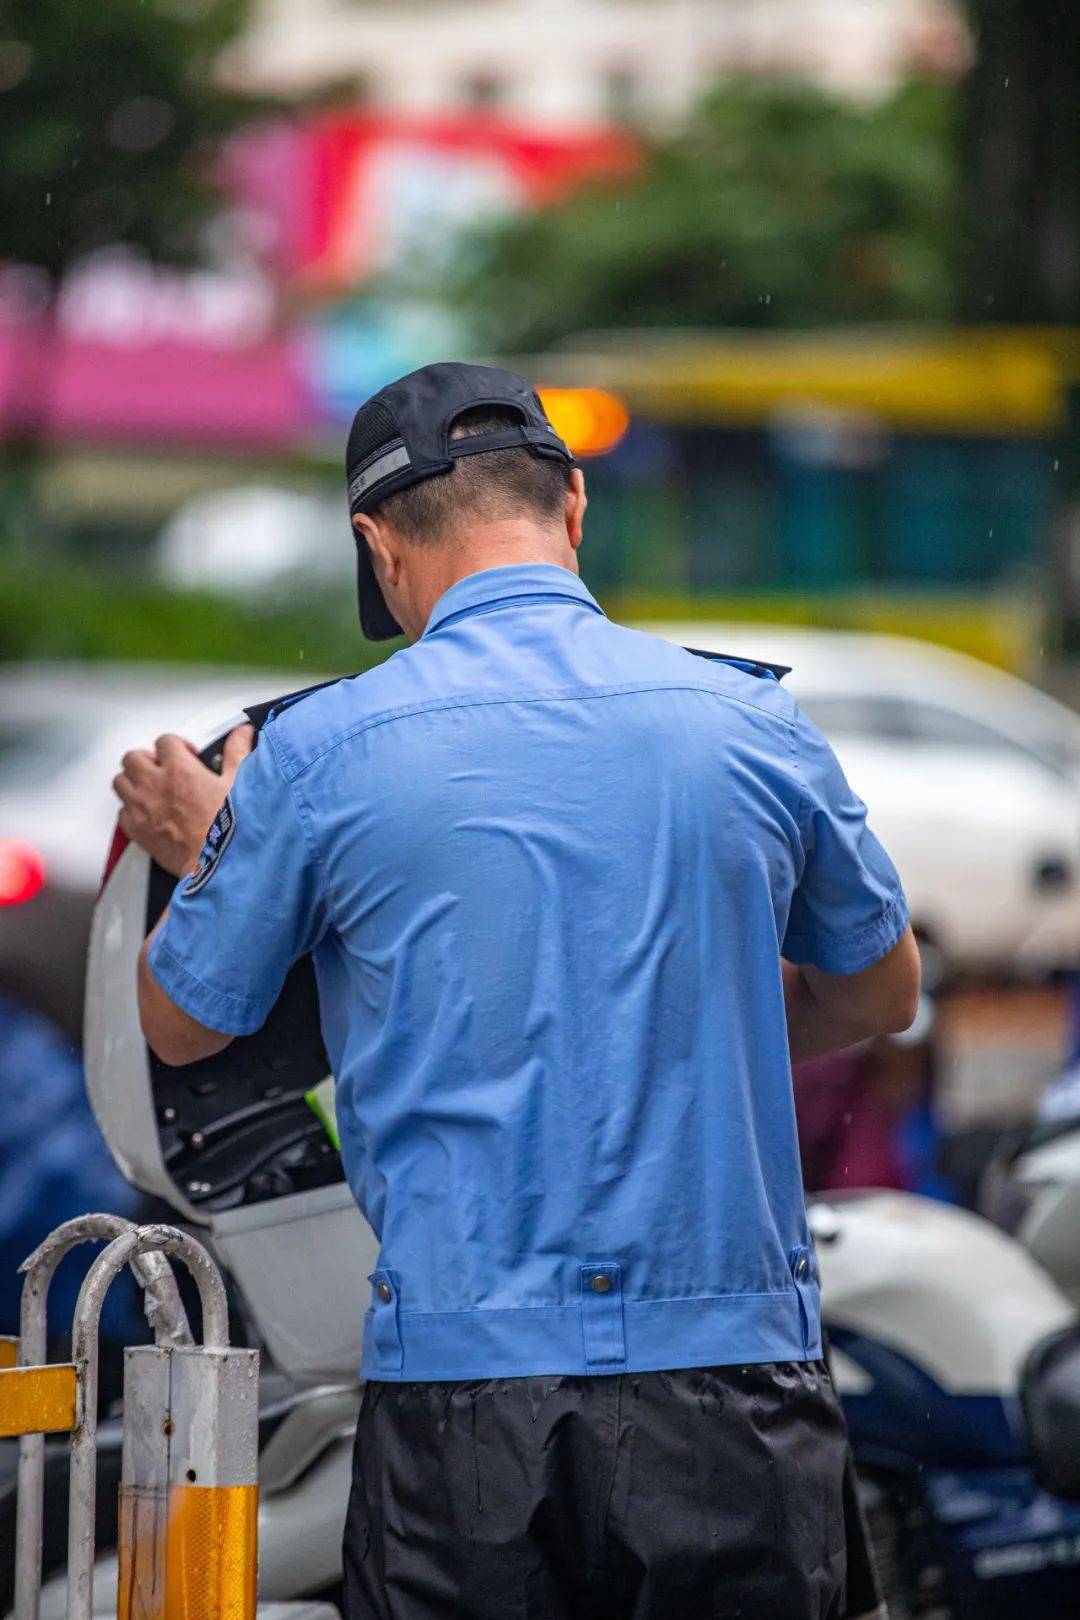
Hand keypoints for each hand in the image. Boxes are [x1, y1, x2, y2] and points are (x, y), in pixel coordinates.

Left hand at [113, 724, 254, 876]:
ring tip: (149, 788)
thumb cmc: (228, 828)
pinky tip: (146, 814)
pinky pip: (121, 813)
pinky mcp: (136, 831)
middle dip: (147, 760)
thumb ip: (237, 753)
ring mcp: (141, 808)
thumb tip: (242, 734)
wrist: (215, 864)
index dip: (176, 745)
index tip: (186, 755)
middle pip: (133, 757)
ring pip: (120, 781)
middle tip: (162, 769)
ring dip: (132, 781)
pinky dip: (130, 810)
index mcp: (180, 769)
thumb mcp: (238, 784)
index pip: (165, 741)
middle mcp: (154, 784)